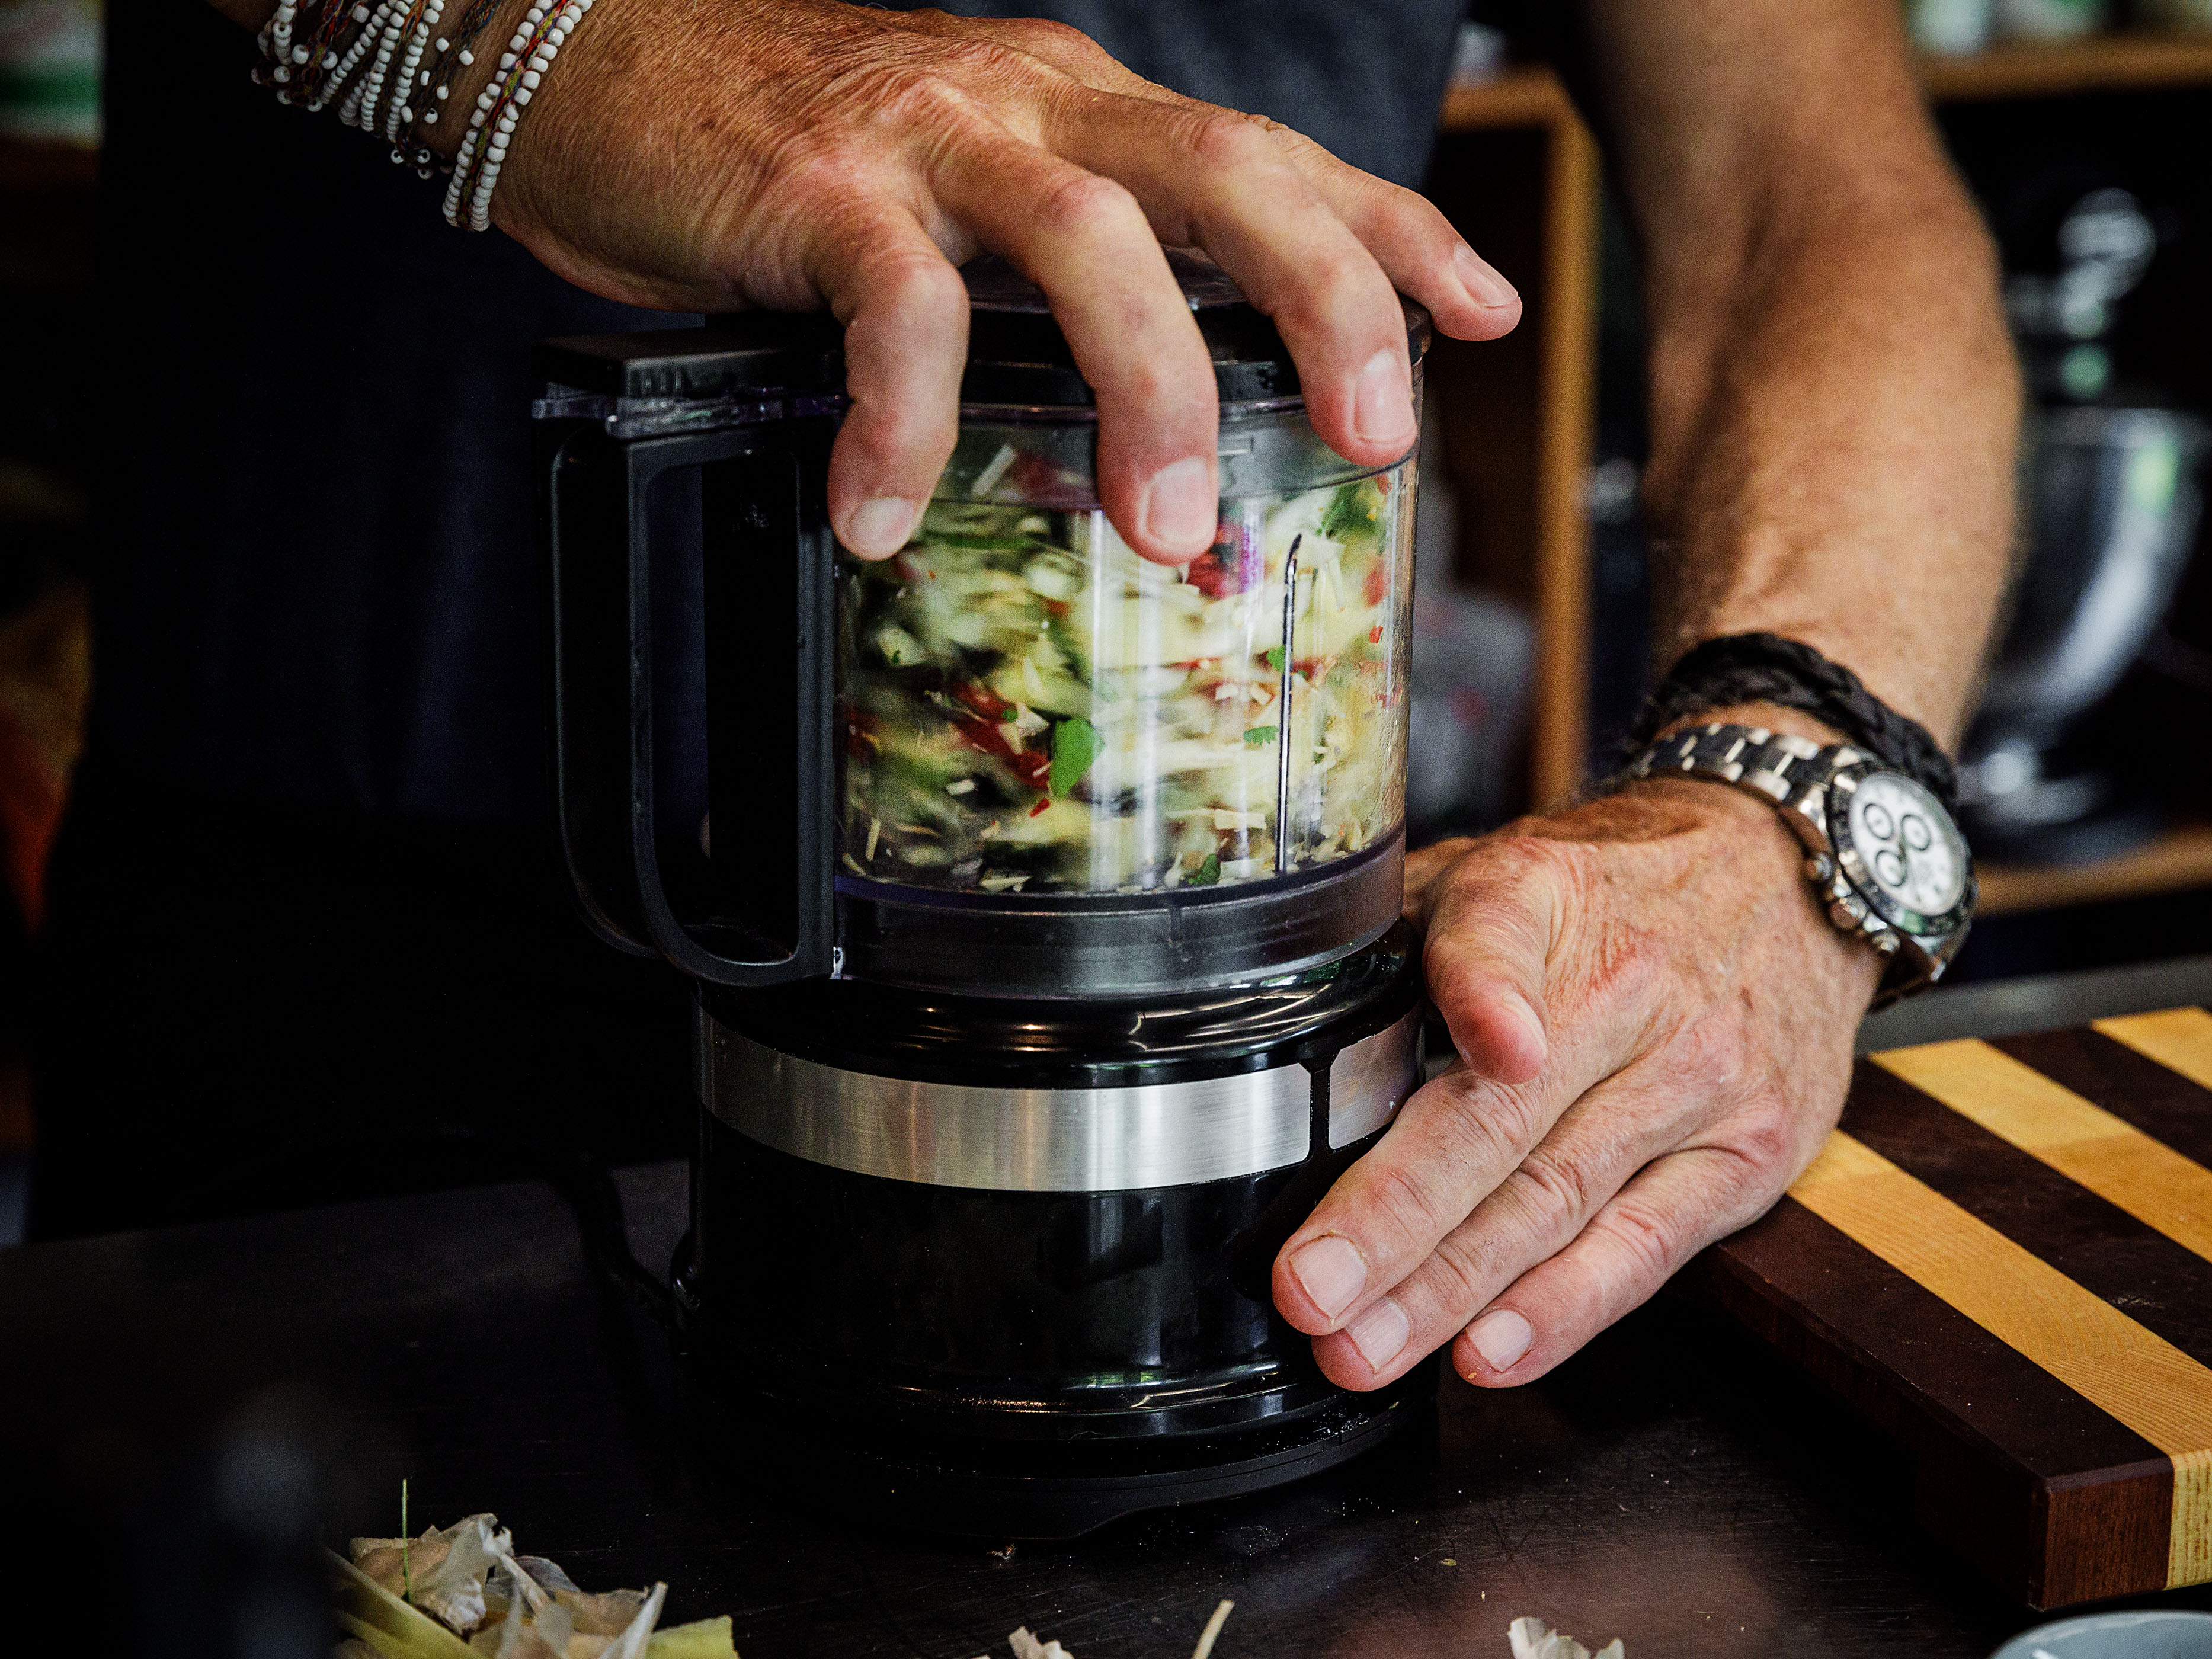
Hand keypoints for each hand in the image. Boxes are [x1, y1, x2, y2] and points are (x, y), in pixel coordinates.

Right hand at [480, 0, 1518, 562]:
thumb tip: (1169, 395)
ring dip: (1149, 388)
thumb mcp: (974, 184)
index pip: (1269, 154)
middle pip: (1221, 172)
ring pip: (1086, 239)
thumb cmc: (800, 150)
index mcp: (1085, 109)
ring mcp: (931, 139)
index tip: (1486, 311)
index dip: (1390, 227)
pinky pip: (894, 307)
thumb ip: (1070, 265)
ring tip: (1166, 529)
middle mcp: (1034, 105)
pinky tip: (885, 511)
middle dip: (1324, 302)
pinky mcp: (820, 188)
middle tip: (1376, 436)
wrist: (606, 59)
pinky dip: (904, 419)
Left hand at [1272, 734, 1880, 1389]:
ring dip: (1452, 1290)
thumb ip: (1402, 927)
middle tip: (1312, 1290)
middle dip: (1398, 1220)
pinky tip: (1491, 1351)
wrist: (1786, 873)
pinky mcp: (1750, 1153)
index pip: (1500, 939)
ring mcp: (1698, 1078)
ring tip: (1366, 1347)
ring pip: (1558, 1201)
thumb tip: (1275, 999)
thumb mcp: (1504, 864)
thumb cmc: (1610, 886)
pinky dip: (1564, 1308)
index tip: (1491, 1050)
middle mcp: (1629, 987)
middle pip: (1504, 1119)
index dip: (1487, 995)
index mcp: (1542, 896)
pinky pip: (1644, 1247)